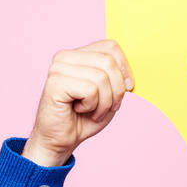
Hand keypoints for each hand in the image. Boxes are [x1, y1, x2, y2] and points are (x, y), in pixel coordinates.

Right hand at [22, 39, 133, 165]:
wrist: (61, 140)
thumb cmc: (84, 117)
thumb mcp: (109, 94)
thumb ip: (118, 77)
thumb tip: (131, 73)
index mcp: (78, 54)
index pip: (111, 47)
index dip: (125, 69)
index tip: (127, 88)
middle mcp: (65, 57)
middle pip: (108, 61)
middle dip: (117, 90)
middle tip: (108, 106)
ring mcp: (58, 68)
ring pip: (101, 77)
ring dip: (104, 102)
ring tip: (93, 110)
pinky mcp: (55, 83)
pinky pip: (90, 90)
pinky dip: (92, 106)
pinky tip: (80, 110)